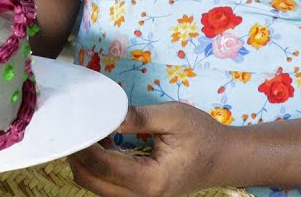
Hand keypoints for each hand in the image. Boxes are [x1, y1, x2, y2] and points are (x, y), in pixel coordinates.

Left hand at [68, 102, 228, 196]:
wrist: (225, 159)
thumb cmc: (203, 136)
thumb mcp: (174, 117)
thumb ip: (138, 117)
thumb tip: (106, 113)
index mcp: (149, 180)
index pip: (102, 165)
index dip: (83, 145)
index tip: (75, 122)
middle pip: (91, 182)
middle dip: (78, 155)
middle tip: (77, 126)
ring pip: (97, 187)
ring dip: (88, 161)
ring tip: (93, 132)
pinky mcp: (140, 195)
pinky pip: (108, 186)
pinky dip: (100, 166)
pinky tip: (105, 142)